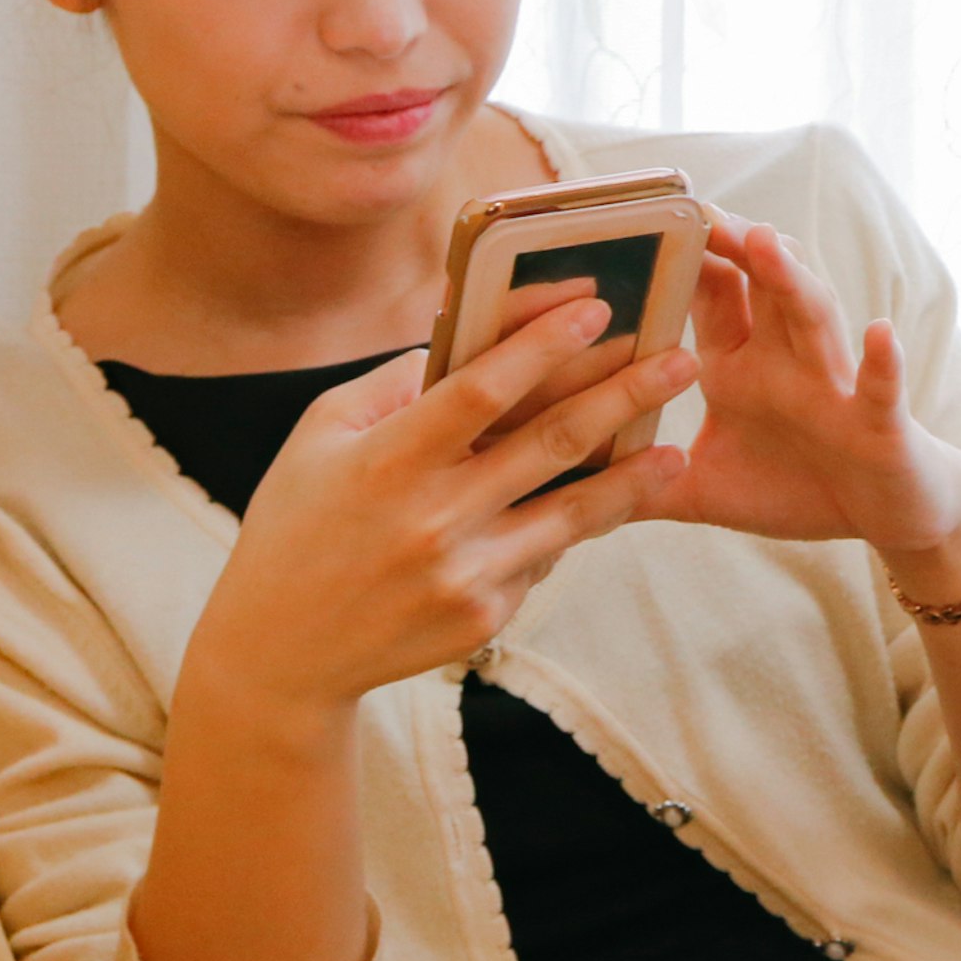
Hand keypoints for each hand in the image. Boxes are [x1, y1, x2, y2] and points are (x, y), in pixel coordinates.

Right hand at [178, 279, 704, 724]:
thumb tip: (463, 332)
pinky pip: (543, 559)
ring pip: (571, 513)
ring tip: (676, 447)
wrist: (280, 654)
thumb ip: (392, 384)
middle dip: (624, 395)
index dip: (543, 345)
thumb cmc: (297, 525)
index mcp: (387, 461)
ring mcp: (463, 574)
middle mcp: (431, 519)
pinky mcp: (483, 616)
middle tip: (680, 360)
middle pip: (551, 444)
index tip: (597, 306)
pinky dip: (572, 527)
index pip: (482, 390)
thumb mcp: (320, 437)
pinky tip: (605, 504)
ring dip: (632, 476)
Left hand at [608, 211, 960, 575]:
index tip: (633, 221)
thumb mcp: (706, 491)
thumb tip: (561, 494)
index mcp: (742, 365)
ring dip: (792, 280)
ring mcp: (834, 386)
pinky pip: (880, 389)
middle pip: (759, 284)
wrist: (888, 515)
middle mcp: (787, 360)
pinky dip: (883, 363)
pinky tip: (880, 333)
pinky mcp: (879, 424)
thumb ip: (640, 486)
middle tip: (693, 206)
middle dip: (731, 243)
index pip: (708, 293)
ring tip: (765, 243)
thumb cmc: (801, 487)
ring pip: (814, 318)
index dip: (678, 258)